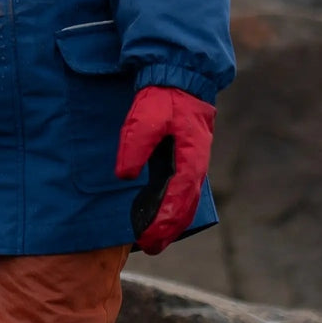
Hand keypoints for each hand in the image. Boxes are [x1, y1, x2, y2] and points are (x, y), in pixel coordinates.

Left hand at [115, 85, 214, 253]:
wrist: (179, 76)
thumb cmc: (163, 97)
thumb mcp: (145, 117)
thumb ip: (135, 145)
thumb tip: (125, 175)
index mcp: (190, 157)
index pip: (178, 197)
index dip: (164, 220)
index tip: (148, 238)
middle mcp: (196, 164)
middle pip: (186, 206)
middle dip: (169, 228)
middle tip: (151, 246)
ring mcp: (194, 161)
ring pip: (187, 200)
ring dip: (173, 220)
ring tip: (154, 237)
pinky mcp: (187, 156)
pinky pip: (183, 189)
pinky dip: (173, 205)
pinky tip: (157, 211)